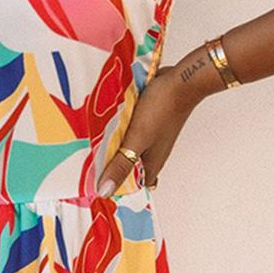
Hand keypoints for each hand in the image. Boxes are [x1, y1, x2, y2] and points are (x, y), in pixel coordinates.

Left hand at [95, 61, 213, 194]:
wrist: (181, 80)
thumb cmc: (161, 109)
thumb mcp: (135, 140)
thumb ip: (121, 165)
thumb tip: (105, 192)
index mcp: (152, 164)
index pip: (133, 184)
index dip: (117, 184)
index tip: (97, 180)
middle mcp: (154, 153)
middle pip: (130, 165)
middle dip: (113, 163)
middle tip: (92, 158)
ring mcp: (153, 137)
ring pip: (130, 147)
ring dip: (116, 145)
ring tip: (98, 141)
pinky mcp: (151, 122)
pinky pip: (133, 131)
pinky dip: (122, 130)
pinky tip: (112, 123)